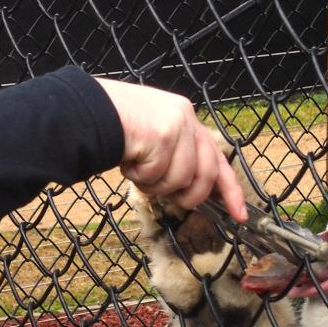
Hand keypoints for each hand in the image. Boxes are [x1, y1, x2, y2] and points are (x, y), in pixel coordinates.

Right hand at [95, 78, 246, 221]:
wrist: (88, 111)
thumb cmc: (113, 127)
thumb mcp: (153, 137)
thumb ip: (176, 155)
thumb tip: (189, 190)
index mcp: (187, 117)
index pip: (219, 158)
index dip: (230, 190)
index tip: (239, 215)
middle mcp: (187, 117)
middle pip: (205, 175)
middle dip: (187, 195)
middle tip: (167, 196)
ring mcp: (177, 125)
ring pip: (181, 179)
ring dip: (155, 185)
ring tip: (138, 169)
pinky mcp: (164, 135)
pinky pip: (158, 175)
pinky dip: (140, 177)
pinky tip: (129, 161)